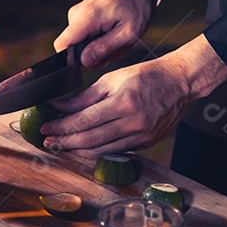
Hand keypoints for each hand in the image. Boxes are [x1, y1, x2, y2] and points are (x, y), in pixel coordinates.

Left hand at [39, 34, 226, 156]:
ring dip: (78, 150)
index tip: (45, 127)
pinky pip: (116, 151)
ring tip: (61, 145)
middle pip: (91, 141)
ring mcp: (141, 137)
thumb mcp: (112, 79)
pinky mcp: (146, 144)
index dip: (62, 127)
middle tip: (47, 140)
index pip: (84, 121)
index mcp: (123, 103)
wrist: (180, 83)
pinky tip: (84, 146)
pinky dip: (97, 150)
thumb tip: (59, 106)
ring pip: (102, 151)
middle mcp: (133, 123)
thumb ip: (85, 96)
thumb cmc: (146, 76)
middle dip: (65, 142)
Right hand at [52, 0, 166, 67]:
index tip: (94, 60)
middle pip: (74, 49)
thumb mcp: (127, 32)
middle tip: (118, 47)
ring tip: (119, 38)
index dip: (73, 59)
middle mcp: (77, 14)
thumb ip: (104, 48)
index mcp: (86, 17)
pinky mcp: (81, 16)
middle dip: (96, 55)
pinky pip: (85, 37)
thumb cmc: (136, 6)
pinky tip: (114, 33)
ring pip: (81, 45)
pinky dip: (101, 40)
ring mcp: (77, 14)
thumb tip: (83, 61)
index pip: (62, 44)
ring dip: (101, 48)